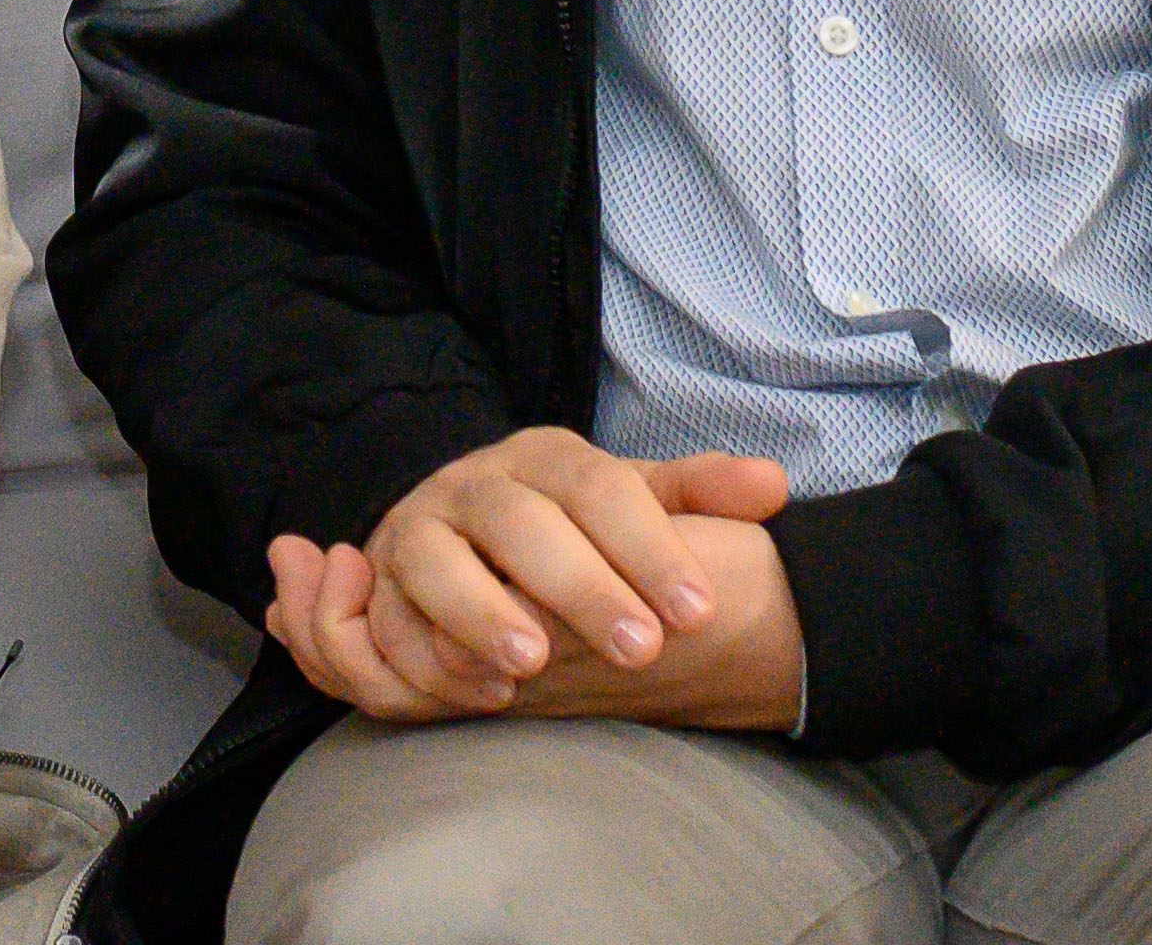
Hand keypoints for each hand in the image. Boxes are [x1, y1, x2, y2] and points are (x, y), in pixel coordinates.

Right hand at [258, 433, 792, 722]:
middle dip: (579, 587)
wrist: (467, 532)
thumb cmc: (569, 526)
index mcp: (545, 458)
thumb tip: (772, 485)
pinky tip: (486, 693)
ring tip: (533, 666)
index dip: (651, 548)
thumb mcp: (636, 502)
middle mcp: (475, 484)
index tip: (699, 612)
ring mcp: (417, 529)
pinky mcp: (379, 585)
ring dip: (480, 613)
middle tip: (639, 650)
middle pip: (519, 522)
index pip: (601, 488)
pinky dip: (425, 657)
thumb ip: (699, 494)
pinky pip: (384, 620)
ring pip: (432, 560)